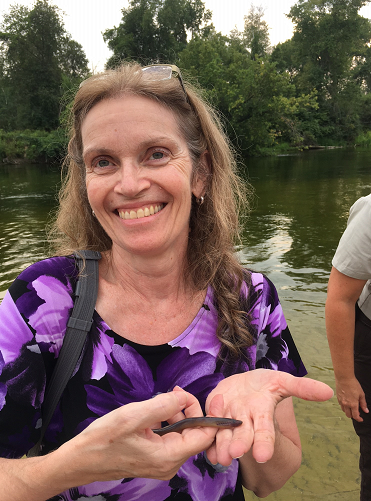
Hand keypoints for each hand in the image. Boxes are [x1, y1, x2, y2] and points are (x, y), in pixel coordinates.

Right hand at [66, 389, 216, 483]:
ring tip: (162, 400)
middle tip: (175, 392)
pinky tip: (155, 412)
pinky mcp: (155, 459)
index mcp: (168, 456)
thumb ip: (163, 405)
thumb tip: (183, 397)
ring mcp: (162, 463)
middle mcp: (169, 464)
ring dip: (178, 415)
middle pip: (195, 434)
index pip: (204, 437)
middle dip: (190, 410)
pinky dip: (169, 422)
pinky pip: (171, 439)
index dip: (210, 415)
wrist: (81, 460)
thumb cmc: (103, 440)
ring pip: (183, 435)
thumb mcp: (133, 416)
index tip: (212, 397)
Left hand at [205, 369, 332, 465]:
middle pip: (242, 434)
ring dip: (220, 445)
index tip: (262, 456)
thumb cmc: (266, 384)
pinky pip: (207, 424)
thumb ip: (302, 387)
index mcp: (261, 412)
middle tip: (233, 454)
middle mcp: (244, 419)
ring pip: (223, 433)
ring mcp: (227, 416)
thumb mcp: (283, 381)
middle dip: (238, 445)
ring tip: (218, 456)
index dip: (264, 442)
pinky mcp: (212, 411)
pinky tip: (201, 439)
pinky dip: (204, 432)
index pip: (265, 430)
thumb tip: (328, 392)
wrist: (244, 382)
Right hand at [335, 376, 368, 421]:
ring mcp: (341, 401)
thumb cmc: (353, 384)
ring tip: (352, 408)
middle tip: (357, 413)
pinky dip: (344, 406)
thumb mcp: (361, 394)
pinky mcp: (338, 398)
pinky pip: (341, 405)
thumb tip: (366, 410)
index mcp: (353, 404)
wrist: (344, 378)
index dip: (359, 419)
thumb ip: (363, 404)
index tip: (361, 419)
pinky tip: (347, 403)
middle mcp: (346, 404)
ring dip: (348, 411)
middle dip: (353, 416)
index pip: (355, 416)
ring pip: (344, 411)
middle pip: (349, 415)